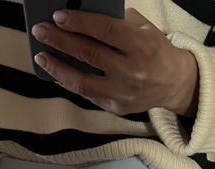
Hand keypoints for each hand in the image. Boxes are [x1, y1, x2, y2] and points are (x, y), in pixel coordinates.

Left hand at [31, 7, 198, 116]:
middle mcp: (131, 71)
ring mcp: (122, 92)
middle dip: (60, 41)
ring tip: (41, 56)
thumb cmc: (154, 50)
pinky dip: (70, 83)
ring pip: (83, 82)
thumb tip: (83, 17)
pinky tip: (56, 73)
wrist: (174, 83)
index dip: (79, 23)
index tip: (58, 16)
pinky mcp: (116, 108)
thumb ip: (118, 22)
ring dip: (58, 68)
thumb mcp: (144, 29)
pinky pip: (88, 95)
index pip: (105, 31)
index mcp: (139, 45)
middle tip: (40, 31)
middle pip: (89, 54)